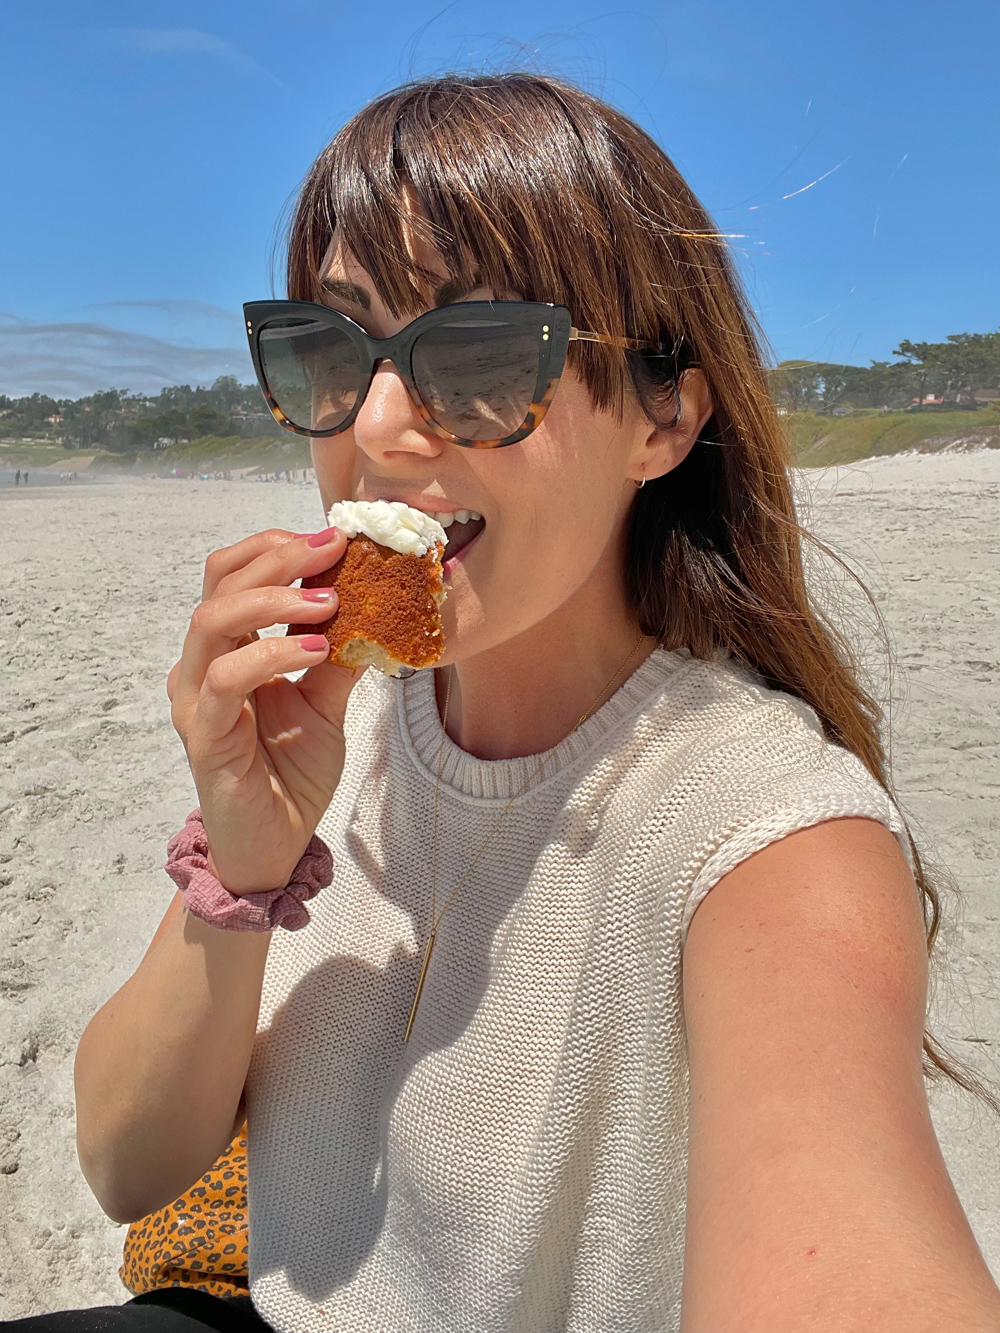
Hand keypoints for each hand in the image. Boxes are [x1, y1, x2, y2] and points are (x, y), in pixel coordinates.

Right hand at [167, 526, 358, 893]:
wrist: (277, 845)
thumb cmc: (292, 773)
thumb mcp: (328, 702)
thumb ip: (340, 654)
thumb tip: (379, 603)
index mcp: (228, 648)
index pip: (234, 573)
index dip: (278, 547)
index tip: (334, 537)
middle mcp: (203, 665)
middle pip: (219, 582)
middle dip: (278, 556)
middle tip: (332, 549)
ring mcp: (197, 698)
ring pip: (212, 621)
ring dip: (273, 598)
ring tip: (328, 601)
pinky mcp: (205, 734)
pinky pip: (226, 680)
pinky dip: (269, 654)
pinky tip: (313, 649)